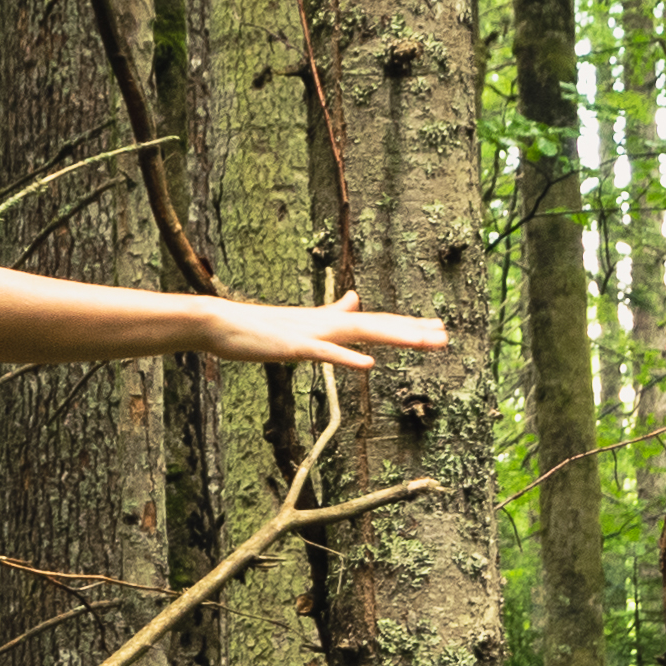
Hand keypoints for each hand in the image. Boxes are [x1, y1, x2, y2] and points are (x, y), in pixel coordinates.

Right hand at [208, 294, 453, 371]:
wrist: (219, 322)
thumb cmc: (255, 328)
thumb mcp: (300, 323)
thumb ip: (330, 313)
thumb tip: (354, 299)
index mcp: (328, 322)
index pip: (375, 323)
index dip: (407, 326)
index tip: (437, 328)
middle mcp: (326, 324)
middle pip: (377, 327)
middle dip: (412, 332)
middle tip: (446, 336)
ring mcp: (311, 335)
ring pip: (360, 334)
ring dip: (394, 337)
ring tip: (424, 342)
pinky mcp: (293, 347)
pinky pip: (324, 354)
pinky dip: (346, 358)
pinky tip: (369, 365)